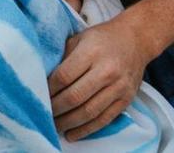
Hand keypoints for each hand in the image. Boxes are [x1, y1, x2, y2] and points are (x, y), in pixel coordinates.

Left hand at [48, 16, 155, 141]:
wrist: (135, 39)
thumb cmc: (101, 39)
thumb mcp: (79, 39)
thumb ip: (63, 57)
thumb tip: (43, 80)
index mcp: (91, 51)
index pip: (64, 76)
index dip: (49, 89)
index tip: (38, 95)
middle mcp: (107, 70)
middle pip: (75, 96)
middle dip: (56, 108)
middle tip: (44, 113)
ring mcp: (119, 86)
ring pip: (89, 111)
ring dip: (68, 122)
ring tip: (55, 126)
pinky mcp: (126, 99)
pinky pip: (104, 119)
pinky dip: (86, 130)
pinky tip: (72, 134)